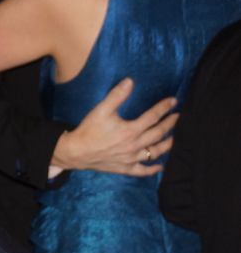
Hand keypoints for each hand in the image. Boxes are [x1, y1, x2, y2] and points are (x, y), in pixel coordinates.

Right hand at [50, 78, 178, 176]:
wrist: (75, 152)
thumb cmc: (88, 131)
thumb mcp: (101, 110)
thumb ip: (117, 96)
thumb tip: (130, 81)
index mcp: (130, 130)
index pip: (153, 117)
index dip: (164, 108)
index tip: (173, 101)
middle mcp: (134, 145)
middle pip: (158, 134)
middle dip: (170, 124)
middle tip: (177, 117)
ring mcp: (131, 158)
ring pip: (154, 152)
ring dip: (167, 145)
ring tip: (173, 138)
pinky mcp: (124, 168)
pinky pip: (142, 170)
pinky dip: (153, 169)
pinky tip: (159, 166)